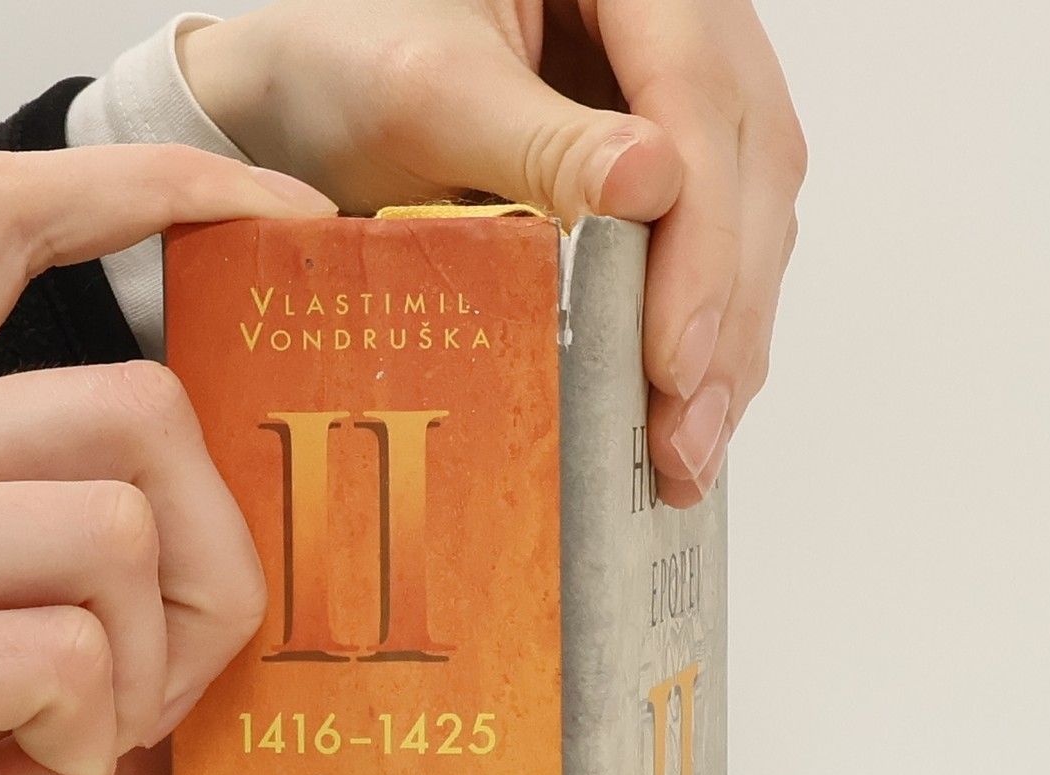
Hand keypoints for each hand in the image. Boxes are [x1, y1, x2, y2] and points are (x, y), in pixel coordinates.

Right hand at [0, 146, 333, 774]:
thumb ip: (13, 640)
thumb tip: (182, 733)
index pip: (1, 216)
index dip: (157, 192)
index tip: (267, 225)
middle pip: (138, 410)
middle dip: (212, 570)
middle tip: (147, 687)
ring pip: (118, 531)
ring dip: (145, 678)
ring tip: (60, 756)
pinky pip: (60, 662)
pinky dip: (77, 756)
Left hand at [181, 0, 804, 504]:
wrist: (298, 90)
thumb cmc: (348, 62)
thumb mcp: (433, 93)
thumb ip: (539, 140)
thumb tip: (653, 185)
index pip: (702, 103)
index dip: (703, 242)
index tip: (674, 358)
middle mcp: (679, 26)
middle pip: (749, 170)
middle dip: (724, 318)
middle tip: (684, 442)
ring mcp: (684, 99)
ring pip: (751, 219)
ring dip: (725, 347)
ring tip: (683, 457)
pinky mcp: (669, 170)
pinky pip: (716, 250)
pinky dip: (702, 341)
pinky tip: (678, 417)